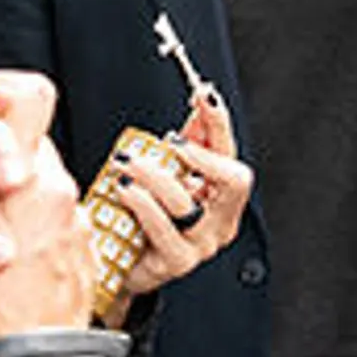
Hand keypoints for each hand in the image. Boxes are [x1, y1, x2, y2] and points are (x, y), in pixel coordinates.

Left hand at [116, 86, 251, 297]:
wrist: (123, 263)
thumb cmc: (148, 215)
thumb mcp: (169, 171)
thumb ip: (188, 141)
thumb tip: (201, 99)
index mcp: (224, 197)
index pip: (233, 153)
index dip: (220, 124)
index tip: (203, 94)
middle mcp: (222, 222)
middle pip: (233, 181)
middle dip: (201, 154)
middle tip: (169, 140)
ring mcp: (202, 246)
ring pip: (187, 203)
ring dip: (154, 176)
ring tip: (127, 162)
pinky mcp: (176, 262)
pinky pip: (163, 229)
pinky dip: (142, 204)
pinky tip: (123, 189)